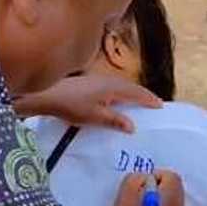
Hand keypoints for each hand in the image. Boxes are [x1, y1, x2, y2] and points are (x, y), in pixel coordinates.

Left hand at [21, 75, 161, 132]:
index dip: (148, 99)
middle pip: (129, 87)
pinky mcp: (87, 82)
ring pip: (119, 86)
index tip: (160, 105)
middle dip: (141, 95)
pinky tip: (114, 101)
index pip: (137, 92)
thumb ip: (114, 120)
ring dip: (130, 94)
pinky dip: (118, 93)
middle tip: (152, 104)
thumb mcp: (95, 117)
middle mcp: (107, 80)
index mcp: (113, 87)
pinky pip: (110, 87)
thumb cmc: (72, 106)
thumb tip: (132, 126)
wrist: (47, 95)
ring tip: (136, 103)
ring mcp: (96, 80)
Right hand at [107, 170, 184, 205]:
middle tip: (143, 194)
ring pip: (173, 197)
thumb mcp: (126, 192)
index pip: (170, 175)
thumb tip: (147, 180)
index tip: (143, 186)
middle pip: (175, 186)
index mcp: (170, 197)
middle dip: (160, 185)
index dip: (155, 176)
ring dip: (161, 196)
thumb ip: (137, 178)